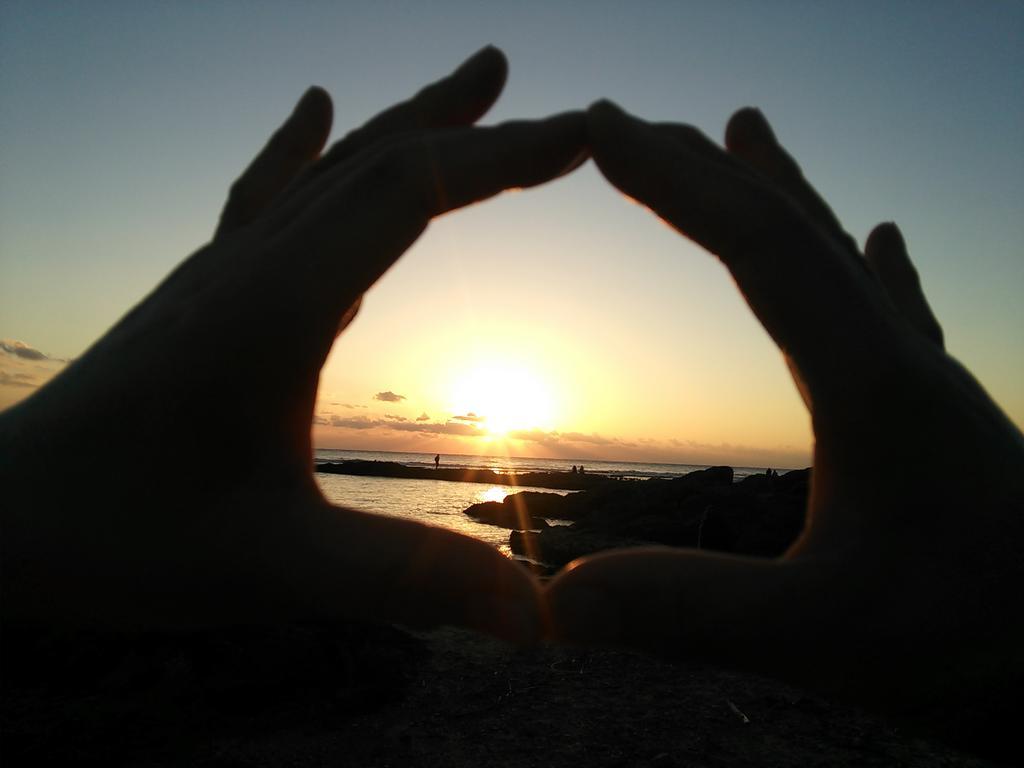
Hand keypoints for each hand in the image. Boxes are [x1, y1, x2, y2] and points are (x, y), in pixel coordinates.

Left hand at [0, 47, 585, 642]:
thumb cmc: (118, 538)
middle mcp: (249, 267)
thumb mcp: (274, 569)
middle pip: (374, 159)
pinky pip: (269, 193)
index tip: (578, 139)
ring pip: (328, 168)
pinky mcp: (205, 295)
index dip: (498, 159)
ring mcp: (221, 273)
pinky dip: (308, 146)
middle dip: (472, 130)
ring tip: (471, 88)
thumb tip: (534, 617)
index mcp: (275, 306)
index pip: (406, 192)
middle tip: (550, 106)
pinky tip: (313, 111)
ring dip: (406, 123)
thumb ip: (406, 578)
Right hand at [547, 102, 1023, 739]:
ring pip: (842, 256)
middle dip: (707, 170)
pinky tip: (882, 239)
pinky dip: (866, 259)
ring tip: (747, 133)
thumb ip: (691, 610)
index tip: (602, 129)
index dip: (674, 181)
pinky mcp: (937, 413)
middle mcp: (897, 358)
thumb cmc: (979, 637)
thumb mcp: (824, 634)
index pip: (758, 247)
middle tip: (636, 126)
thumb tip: (558, 599)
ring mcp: (923, 380)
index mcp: (867, 382)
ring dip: (782, 192)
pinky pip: (893, 306)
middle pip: (794, 229)